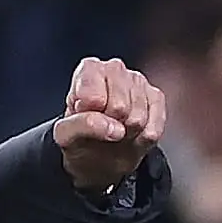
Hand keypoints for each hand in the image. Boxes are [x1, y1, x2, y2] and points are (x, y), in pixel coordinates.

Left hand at [54, 57, 164, 192]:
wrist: (97, 154)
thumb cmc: (79, 137)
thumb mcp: (66, 135)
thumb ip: (81, 125)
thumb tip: (113, 127)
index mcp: (89, 69)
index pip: (93, 94)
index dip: (89, 113)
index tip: (83, 115)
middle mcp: (115, 69)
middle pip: (119, 107)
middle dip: (109, 125)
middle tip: (101, 126)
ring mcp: (138, 81)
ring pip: (138, 118)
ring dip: (125, 134)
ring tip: (114, 130)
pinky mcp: (156, 98)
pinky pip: (153, 128)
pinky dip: (140, 140)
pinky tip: (131, 135)